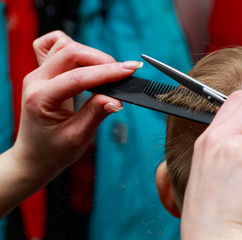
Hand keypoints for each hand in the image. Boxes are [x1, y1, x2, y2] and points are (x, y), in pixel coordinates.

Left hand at [9, 30, 141, 181]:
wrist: (35, 156)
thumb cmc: (52, 151)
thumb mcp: (77, 137)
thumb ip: (96, 114)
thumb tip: (117, 99)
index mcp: (41, 98)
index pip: (78, 77)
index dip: (108, 72)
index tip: (130, 70)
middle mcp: (36, 80)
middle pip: (71, 52)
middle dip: (102, 60)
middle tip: (123, 73)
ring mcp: (38, 74)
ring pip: (65, 46)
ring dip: (90, 55)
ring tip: (107, 72)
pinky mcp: (44, 72)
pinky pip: (55, 47)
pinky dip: (73, 49)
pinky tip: (85, 62)